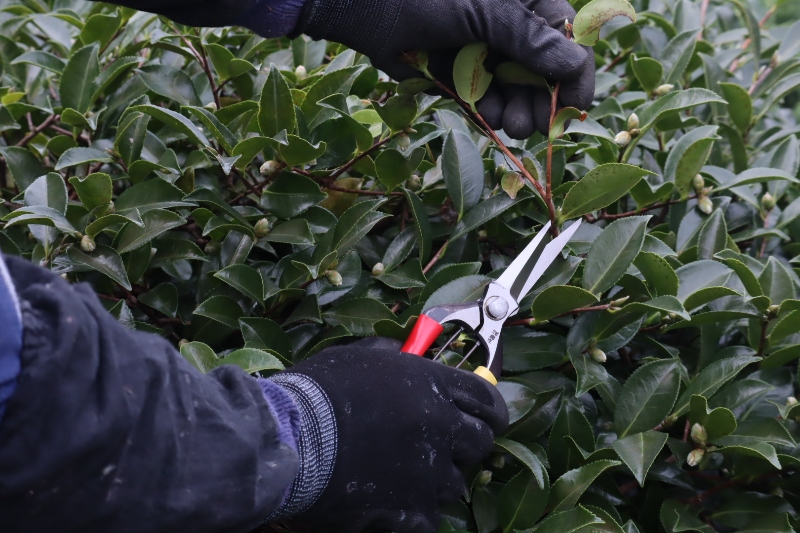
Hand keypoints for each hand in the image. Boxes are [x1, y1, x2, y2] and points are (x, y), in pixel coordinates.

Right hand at [269, 338, 508, 532]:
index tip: (486, 419)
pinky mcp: (410, 509)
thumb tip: (404, 350)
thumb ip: (391, 354)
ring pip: (456, 483)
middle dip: (465, 445)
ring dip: (437, 479)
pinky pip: (429, 516)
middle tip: (442, 446)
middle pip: (480, 443)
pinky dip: (414, 511)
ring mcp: (428, 471)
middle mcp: (440, 426)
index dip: (489, 411)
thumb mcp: (358, 357)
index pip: (487, 399)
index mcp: (432, 384)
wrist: (289, 439)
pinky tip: (391, 500)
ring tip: (405, 474)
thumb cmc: (317, 392)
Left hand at [295, 0, 594, 138]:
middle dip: (543, 102)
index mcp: (528, 5)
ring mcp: (487, 56)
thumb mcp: (489, 12)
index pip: (566, 43)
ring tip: (512, 125)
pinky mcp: (463, 78)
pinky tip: (492, 119)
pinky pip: (487, 102)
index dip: (574, 77)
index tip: (573, 108)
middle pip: (544, 75)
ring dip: (519, 113)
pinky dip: (492, 114)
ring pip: (516, 94)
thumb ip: (532, 40)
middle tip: (537, 126)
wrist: (373, 9)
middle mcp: (512, 32)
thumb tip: (576, 65)